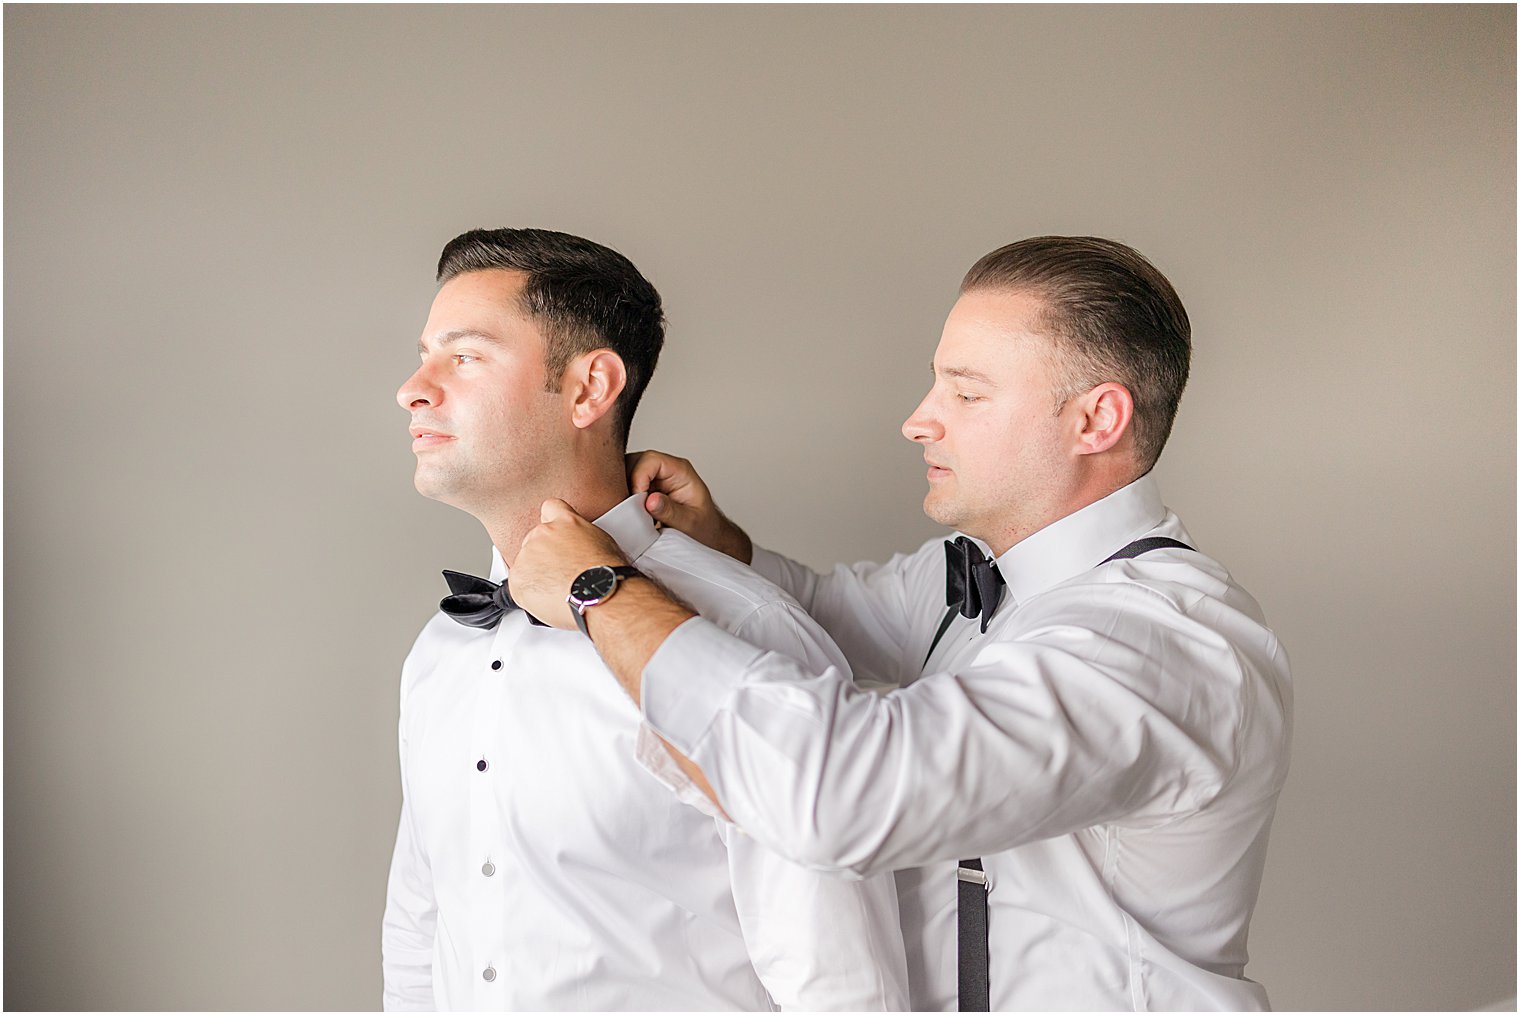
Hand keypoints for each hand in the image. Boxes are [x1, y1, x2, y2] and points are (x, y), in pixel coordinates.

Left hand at [511, 499, 629, 629]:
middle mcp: (543, 534)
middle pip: (534, 540)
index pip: (550, 508)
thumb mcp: (604, 542)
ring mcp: (528, 555)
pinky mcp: (518, 578)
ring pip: (525, 564)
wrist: (598, 595)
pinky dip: (530, 594)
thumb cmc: (607, 574)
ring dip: (537, 575)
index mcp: (566, 521)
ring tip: (559, 590)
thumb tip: (581, 548)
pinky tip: (548, 599)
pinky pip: (518, 585)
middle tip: (561, 573)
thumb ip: (582, 537)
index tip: (555, 535)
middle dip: (544, 556)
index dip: (551, 523)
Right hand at [626, 450, 753, 563]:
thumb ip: (671, 512)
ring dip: (624, 493)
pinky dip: (625, 500)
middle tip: (630, 508)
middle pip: (635, 462)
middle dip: (627, 484)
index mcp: (680, 471)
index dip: (639, 477)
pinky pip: (627, 486)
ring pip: (627, 473)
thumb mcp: (691, 523)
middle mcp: (666, 470)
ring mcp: (655, 478)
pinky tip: (632, 514)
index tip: (638, 500)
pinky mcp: (647, 489)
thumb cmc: (705, 527)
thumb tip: (650, 501)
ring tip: (632, 512)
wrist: (708, 535)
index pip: (651, 460)